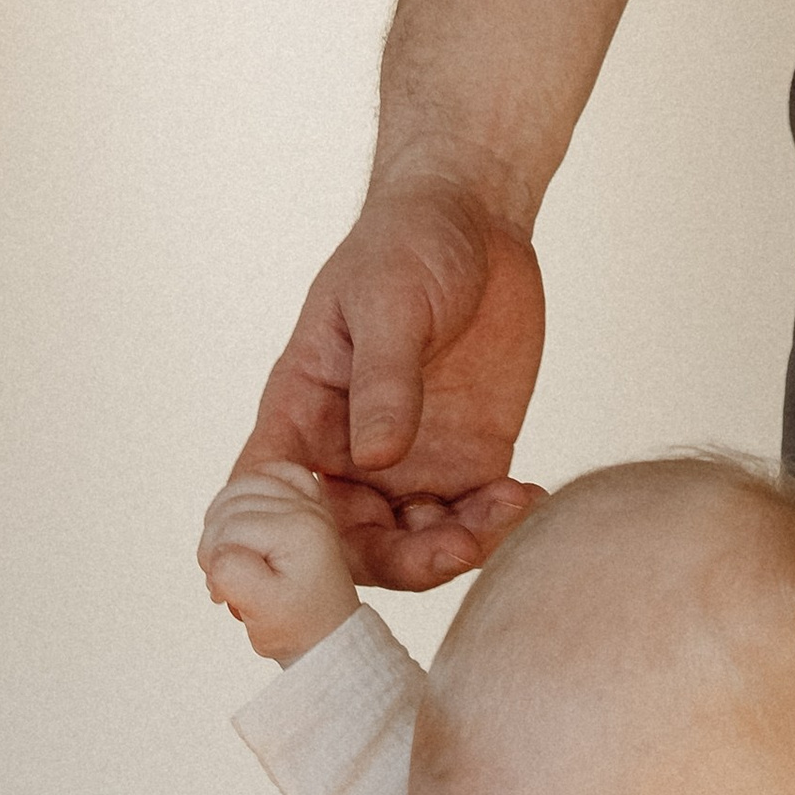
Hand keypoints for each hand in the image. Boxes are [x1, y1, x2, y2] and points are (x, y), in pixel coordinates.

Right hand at [199, 462, 363, 665]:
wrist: (326, 634)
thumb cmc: (296, 627)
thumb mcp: (259, 609)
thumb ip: (231, 574)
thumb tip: (219, 550)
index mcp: (299, 530)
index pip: (228, 528)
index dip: (214, 562)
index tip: (224, 595)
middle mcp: (306, 509)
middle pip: (229, 505)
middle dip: (216, 544)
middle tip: (227, 580)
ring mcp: (306, 503)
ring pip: (238, 489)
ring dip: (223, 522)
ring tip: (232, 555)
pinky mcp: (304, 503)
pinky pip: (268, 473)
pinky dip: (249, 490)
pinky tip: (246, 518)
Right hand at [234, 178, 548, 592]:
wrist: (477, 221)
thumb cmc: (407, 243)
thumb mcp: (388, 302)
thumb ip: (383, 380)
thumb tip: (375, 457)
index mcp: (301, 415)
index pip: (267, 496)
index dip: (273, 545)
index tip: (306, 573)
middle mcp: (346, 455)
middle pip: (349, 544)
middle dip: (397, 561)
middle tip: (452, 549)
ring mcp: (406, 466)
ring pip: (415, 545)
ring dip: (456, 549)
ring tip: (504, 511)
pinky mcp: (465, 465)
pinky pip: (474, 520)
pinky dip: (499, 525)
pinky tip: (527, 498)